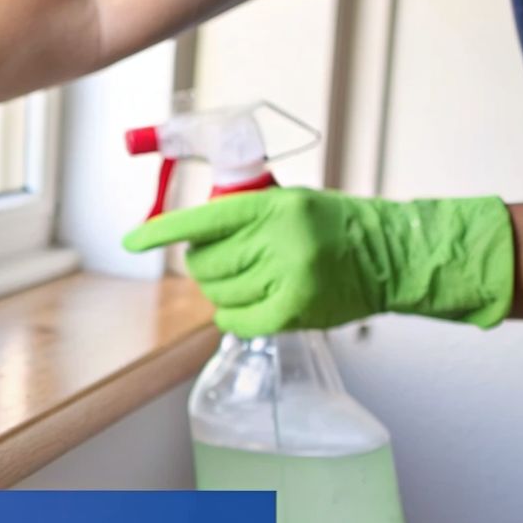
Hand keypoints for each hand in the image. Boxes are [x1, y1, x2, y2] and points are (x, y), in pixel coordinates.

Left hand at [122, 187, 513, 337]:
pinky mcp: (295, 309)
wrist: (391, 255)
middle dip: (205, 264)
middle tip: (225, 260)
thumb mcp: (290, 204)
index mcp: (273, 207)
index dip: (162, 232)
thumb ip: (244, 216)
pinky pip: (239, 319)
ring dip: (220, 291)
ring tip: (245, 280)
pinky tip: (239, 309)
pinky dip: (231, 316)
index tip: (132, 240)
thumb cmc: (336, 226)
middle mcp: (279, 240)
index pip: (204, 219)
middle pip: (206, 262)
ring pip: (219, 292)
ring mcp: (288, 276)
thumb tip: (193, 237)